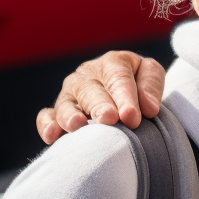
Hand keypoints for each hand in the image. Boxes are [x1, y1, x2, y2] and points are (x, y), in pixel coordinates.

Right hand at [36, 51, 165, 143]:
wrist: (124, 89)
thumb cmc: (139, 82)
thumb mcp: (150, 74)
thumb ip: (151, 86)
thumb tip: (149, 108)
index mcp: (112, 63)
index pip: (118, 78)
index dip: (125, 98)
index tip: (132, 117)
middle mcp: (87, 76)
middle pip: (91, 91)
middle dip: (100, 106)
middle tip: (109, 119)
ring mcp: (70, 94)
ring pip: (67, 104)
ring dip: (70, 115)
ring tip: (78, 125)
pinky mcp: (57, 111)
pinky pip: (47, 116)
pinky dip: (47, 125)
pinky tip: (52, 136)